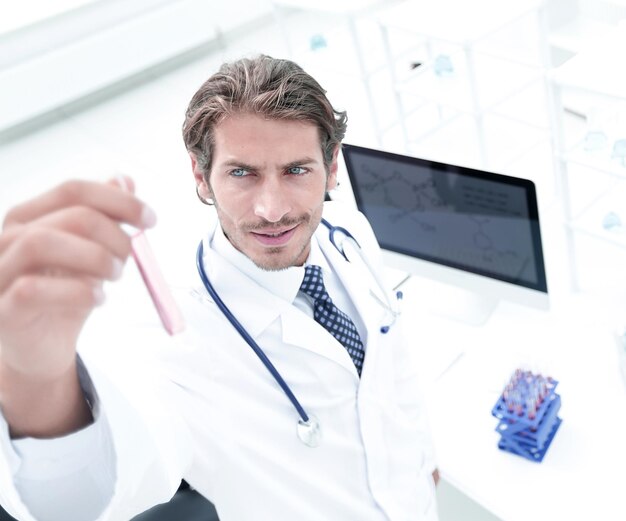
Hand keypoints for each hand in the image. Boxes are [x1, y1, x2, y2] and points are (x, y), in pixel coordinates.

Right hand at [0, 177, 155, 379]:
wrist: (42, 349)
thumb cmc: (65, 296)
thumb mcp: (91, 253)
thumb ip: (104, 217)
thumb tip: (125, 179)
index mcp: (30, 217)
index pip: (73, 190)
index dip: (118, 200)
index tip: (150, 220)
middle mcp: (7, 237)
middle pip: (68, 215)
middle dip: (114, 234)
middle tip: (130, 258)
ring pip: (41, 243)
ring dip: (94, 257)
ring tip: (115, 275)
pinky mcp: (1, 309)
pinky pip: (31, 289)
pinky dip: (76, 291)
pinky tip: (98, 298)